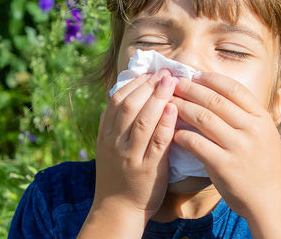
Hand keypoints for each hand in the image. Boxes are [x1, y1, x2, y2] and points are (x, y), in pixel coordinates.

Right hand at [92, 69, 177, 220]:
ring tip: (171, 83)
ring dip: (157, 98)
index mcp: (107, 135)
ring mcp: (131, 156)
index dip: (134, 84)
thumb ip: (111, 123)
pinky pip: (157, 142)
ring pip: (142, 121)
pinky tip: (174, 109)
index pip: (116, 101)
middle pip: (129, 106)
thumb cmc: (117, 175)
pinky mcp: (148, 168)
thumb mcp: (107, 147)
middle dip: (147, 86)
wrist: (118, 208)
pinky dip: (165, 123)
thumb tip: (118, 94)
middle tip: (164, 73)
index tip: (149, 73)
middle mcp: (116, 143)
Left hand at [170, 72, 280, 219]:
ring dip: (182, 108)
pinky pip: (196, 143)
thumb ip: (247, 117)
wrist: (271, 202)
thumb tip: (221, 95)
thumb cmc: (264, 167)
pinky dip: (182, 135)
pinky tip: (172, 132)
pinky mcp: (224, 166)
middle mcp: (251, 129)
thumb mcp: (265, 135)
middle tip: (174, 85)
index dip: (211, 79)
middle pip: (214, 99)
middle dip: (190, 89)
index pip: (234, 88)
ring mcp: (238, 147)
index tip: (194, 75)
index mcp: (261, 118)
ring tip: (169, 104)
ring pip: (203, 118)